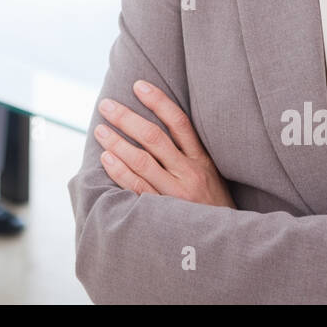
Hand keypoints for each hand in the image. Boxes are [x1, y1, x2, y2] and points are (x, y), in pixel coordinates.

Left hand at [93, 79, 235, 209]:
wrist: (225, 242)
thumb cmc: (212, 205)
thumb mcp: (211, 174)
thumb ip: (189, 152)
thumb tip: (157, 124)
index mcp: (202, 160)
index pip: (179, 122)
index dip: (158, 101)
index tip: (138, 85)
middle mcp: (190, 173)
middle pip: (154, 138)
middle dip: (127, 119)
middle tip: (106, 106)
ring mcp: (177, 194)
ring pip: (142, 162)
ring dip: (118, 143)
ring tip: (100, 130)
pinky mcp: (165, 213)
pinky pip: (138, 188)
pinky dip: (120, 172)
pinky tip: (106, 159)